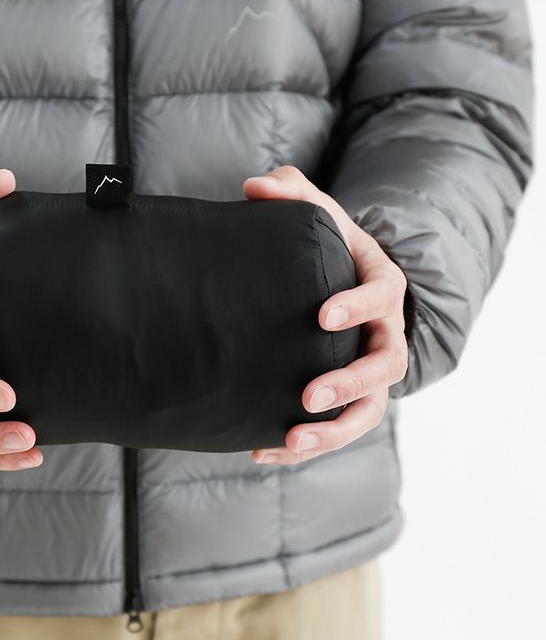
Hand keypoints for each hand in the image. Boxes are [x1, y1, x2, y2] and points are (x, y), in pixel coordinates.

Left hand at [244, 166, 408, 465]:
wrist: (345, 282)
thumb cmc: (330, 246)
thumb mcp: (316, 213)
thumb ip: (289, 193)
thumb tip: (254, 186)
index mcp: (381, 285)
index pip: (382, 295)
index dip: (358, 307)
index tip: (323, 317)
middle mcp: (386, 333)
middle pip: (385, 366)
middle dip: (350, 383)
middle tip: (309, 396)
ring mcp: (371, 370)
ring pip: (369, 410)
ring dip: (333, 430)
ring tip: (291, 440)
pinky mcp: (349, 397)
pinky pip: (338, 428)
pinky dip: (304, 445)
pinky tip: (265, 453)